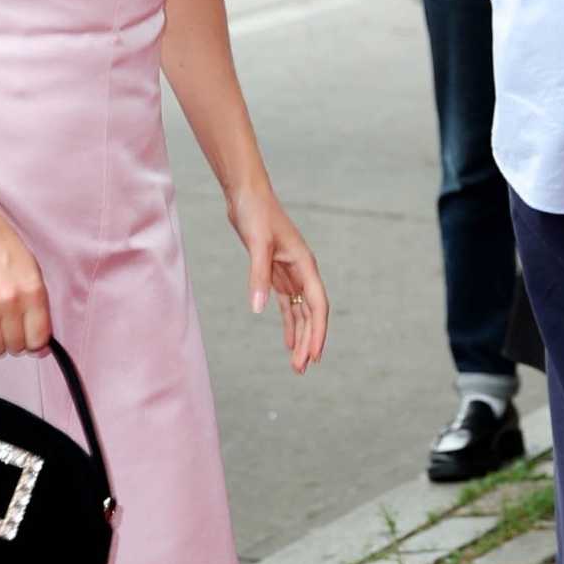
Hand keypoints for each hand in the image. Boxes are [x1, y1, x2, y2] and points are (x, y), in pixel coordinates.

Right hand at [0, 194, 51, 358]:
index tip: (31, 342)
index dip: (36, 345)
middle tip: (8, 329)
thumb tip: (39, 336)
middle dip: (14, 342)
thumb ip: (37, 302)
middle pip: (17, 346)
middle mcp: (11, 302)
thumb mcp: (30, 267)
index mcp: (32, 290)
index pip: (40, 338)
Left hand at [228, 181, 328, 373]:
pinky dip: (288, 323)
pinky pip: (287, 304)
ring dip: (299, 337)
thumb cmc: (255, 213)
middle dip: (309, 341)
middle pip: (311, 313)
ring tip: (297, 365)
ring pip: (299, 312)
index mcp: (305, 265)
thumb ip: (259, 277)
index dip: (317, 331)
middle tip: (302, 369)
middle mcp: (302, 271)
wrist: (246, 195)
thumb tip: (260, 309)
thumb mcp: (256, 244)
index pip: (317, 305)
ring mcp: (290, 273)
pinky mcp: (276, 273)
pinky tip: (288, 342)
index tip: (314, 355)